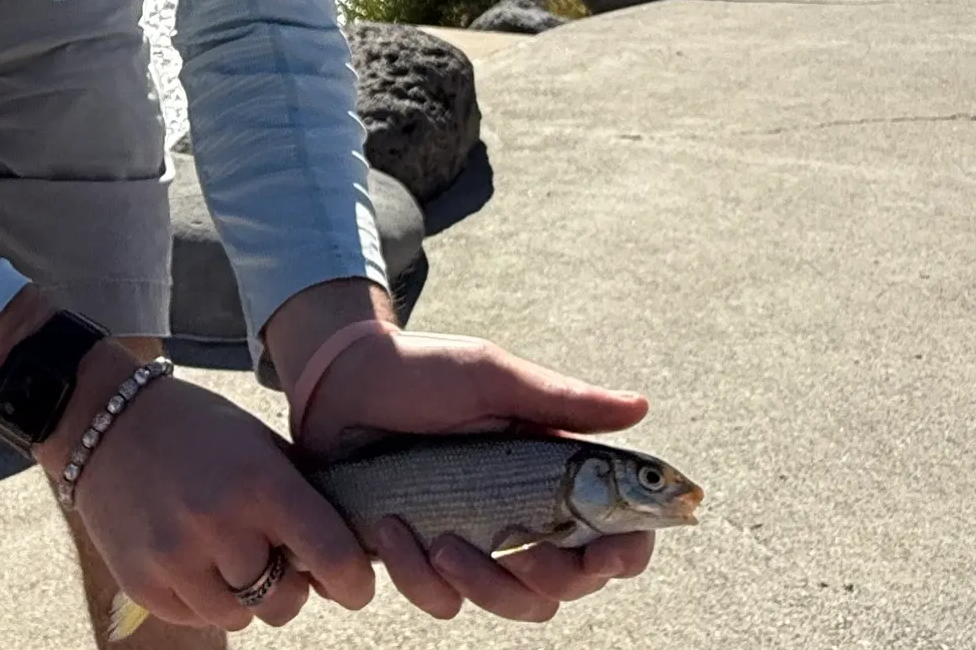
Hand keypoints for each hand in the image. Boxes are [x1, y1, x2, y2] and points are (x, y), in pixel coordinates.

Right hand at [62, 352, 376, 635]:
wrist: (108, 421)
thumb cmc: (199, 429)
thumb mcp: (259, 444)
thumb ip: (301, 494)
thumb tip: (346, 553)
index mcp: (261, 482)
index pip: (333, 556)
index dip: (355, 581)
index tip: (354, 582)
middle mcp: (220, 524)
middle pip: (286, 602)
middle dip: (290, 586)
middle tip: (275, 556)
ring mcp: (177, 558)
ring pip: (242, 616)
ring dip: (245, 594)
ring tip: (227, 550)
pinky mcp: (142, 583)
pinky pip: (197, 617)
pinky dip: (204, 597)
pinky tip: (193, 554)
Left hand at [295, 326, 655, 624]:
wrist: (335, 381)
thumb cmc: (419, 370)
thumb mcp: (490, 376)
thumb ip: (562, 401)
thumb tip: (640, 408)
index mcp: (550, 471)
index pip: (612, 531)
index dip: (624, 552)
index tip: (609, 551)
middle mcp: (521, 514)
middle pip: (570, 584)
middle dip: (553, 578)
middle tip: (522, 551)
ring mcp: (474, 542)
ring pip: (513, 605)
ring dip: (481, 583)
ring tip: (438, 537)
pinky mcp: (423, 559)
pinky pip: (441, 600)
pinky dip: (419, 574)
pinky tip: (391, 528)